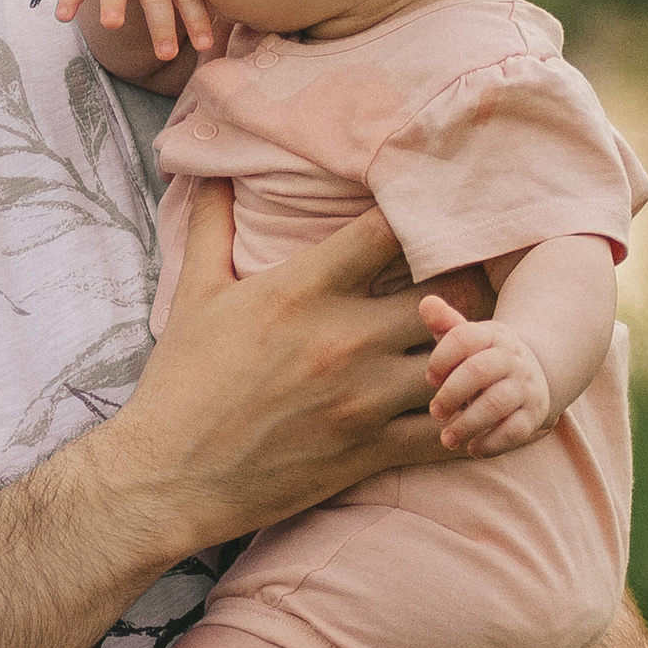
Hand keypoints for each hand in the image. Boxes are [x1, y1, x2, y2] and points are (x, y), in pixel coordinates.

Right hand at [98, 181, 490, 550]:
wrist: (168, 475)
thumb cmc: (181, 381)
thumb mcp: (194, 295)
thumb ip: (212, 228)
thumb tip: (212, 172)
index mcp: (302, 289)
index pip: (390, 228)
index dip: (420, 214)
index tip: (431, 214)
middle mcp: (342, 338)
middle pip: (450, 291)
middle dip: (465, 282)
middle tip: (470, 281)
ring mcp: (362, 398)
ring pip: (460, 360)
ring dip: (473, 351)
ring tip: (479, 344)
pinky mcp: (371, 450)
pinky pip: (452, 434)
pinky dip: (473, 420)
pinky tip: (474, 407)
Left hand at [420, 297, 554, 455]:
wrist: (533, 372)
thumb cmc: (482, 357)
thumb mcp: (466, 338)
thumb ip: (445, 324)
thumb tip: (426, 302)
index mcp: (491, 335)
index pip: (463, 338)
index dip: (441, 358)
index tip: (430, 378)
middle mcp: (511, 359)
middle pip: (478, 371)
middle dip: (451, 393)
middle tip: (435, 412)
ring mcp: (525, 386)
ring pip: (497, 404)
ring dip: (468, 424)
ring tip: (447, 439)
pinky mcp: (534, 414)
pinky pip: (515, 430)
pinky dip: (493, 443)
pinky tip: (473, 449)